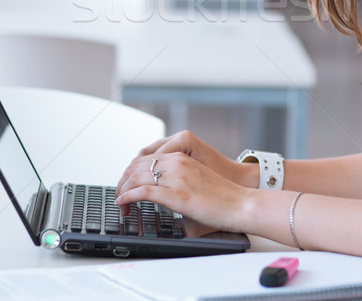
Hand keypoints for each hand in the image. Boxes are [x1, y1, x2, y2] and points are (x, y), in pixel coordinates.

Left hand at [115, 150, 252, 232]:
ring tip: (120, 203)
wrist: (241, 204)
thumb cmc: (222, 197)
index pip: (145, 157)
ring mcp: (177, 177)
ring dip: (123, 190)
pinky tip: (123, 203)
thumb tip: (158, 199)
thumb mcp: (195, 180)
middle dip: (123, 180)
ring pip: (137, 176)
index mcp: (181, 156)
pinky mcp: (177, 194)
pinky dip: (128, 196)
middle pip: (137, 165)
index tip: (126, 185)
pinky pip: (144, 191)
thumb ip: (176, 183)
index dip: (131, 171)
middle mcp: (177, 162)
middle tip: (119, 195)